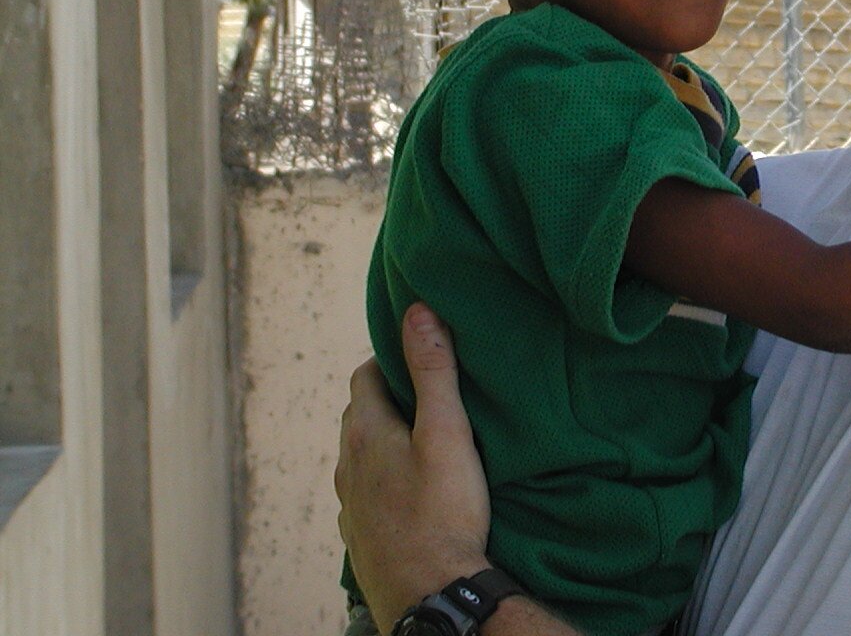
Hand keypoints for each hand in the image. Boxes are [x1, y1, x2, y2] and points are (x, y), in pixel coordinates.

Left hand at [336, 303, 491, 631]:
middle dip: (390, 397)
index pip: (365, 376)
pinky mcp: (361, 537)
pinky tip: (413, 490)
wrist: (432, 596)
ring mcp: (350, 506)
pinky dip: (386, 480)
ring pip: (361, 457)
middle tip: (430, 392)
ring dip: (387, 441)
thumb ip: (434, 370)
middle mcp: (347, 468)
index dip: (391, 359)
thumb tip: (417, 311)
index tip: (421, 356)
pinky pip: (367, 494)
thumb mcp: (446, 432)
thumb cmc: (444, 513)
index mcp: (364, 435)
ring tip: (426, 440)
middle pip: (360, 415)